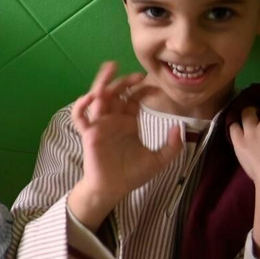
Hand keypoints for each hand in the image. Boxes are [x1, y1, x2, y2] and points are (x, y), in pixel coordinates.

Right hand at [67, 62, 180, 228]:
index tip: (154, 87)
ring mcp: (99, 125)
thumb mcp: (159, 160)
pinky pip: (80, 117)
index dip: (142, 90)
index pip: (132, 99)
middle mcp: (113, 120)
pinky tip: (91, 97)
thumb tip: (179, 127)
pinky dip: (82, 105)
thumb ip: (172, 146)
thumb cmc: (132, 174)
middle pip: (115, 93)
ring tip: (109, 70)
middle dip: (122, 81)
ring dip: (102, 83)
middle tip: (135, 75)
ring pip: (96, 98)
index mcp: (128, 123)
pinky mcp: (88, 134)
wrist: (114, 189)